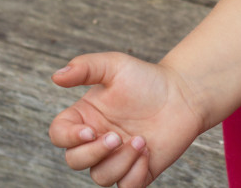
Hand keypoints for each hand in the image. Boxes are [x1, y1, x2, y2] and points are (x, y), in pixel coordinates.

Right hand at [49, 52, 205, 186]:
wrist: (184, 94)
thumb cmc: (147, 78)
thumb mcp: (115, 65)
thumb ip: (85, 67)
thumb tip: (56, 76)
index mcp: (86, 118)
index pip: (59, 135)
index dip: (68, 138)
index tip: (90, 131)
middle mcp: (97, 140)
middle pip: (75, 161)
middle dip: (94, 153)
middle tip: (117, 136)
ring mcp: (117, 157)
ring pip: (101, 177)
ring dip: (119, 162)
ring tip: (141, 140)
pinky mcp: (139, 170)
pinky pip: (126, 186)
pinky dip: (134, 175)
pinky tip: (148, 153)